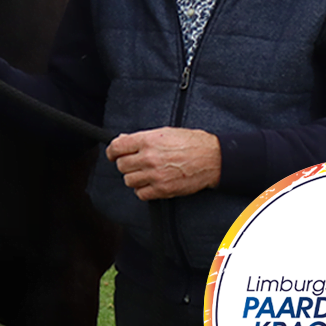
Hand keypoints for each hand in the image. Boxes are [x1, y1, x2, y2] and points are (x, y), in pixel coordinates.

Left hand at [105, 128, 220, 199]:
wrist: (213, 158)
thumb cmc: (191, 143)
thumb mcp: (164, 132)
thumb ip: (141, 137)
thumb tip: (122, 140)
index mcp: (147, 140)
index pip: (116, 147)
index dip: (112, 152)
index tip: (113, 155)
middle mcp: (149, 157)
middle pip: (121, 165)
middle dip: (126, 164)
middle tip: (135, 163)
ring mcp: (155, 175)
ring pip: (129, 180)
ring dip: (134, 177)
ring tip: (145, 173)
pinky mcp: (163, 189)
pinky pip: (141, 194)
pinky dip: (143, 190)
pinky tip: (150, 183)